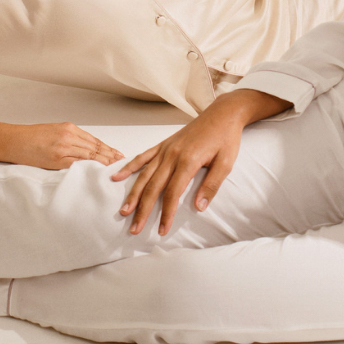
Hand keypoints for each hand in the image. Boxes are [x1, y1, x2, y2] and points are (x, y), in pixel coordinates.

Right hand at [6, 122, 123, 169]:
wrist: (13, 140)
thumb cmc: (31, 138)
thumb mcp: (54, 132)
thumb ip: (70, 139)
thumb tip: (86, 150)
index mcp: (69, 128)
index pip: (94, 141)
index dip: (108, 149)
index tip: (119, 154)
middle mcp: (69, 136)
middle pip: (95, 148)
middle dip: (110, 156)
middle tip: (124, 163)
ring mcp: (63, 147)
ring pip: (89, 156)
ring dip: (104, 163)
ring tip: (116, 168)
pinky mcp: (56, 159)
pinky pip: (77, 164)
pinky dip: (89, 168)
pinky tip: (98, 172)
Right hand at [110, 89, 284, 234]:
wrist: (222, 113)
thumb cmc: (226, 138)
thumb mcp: (226, 163)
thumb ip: (211, 185)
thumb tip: (199, 208)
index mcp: (188, 161)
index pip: (172, 193)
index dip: (166, 214)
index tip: (162, 230)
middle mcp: (172, 155)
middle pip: (153, 187)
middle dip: (143, 210)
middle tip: (134, 229)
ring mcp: (166, 148)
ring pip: (145, 174)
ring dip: (133, 194)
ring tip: (124, 211)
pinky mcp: (164, 143)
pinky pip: (143, 156)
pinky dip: (129, 167)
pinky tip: (117, 176)